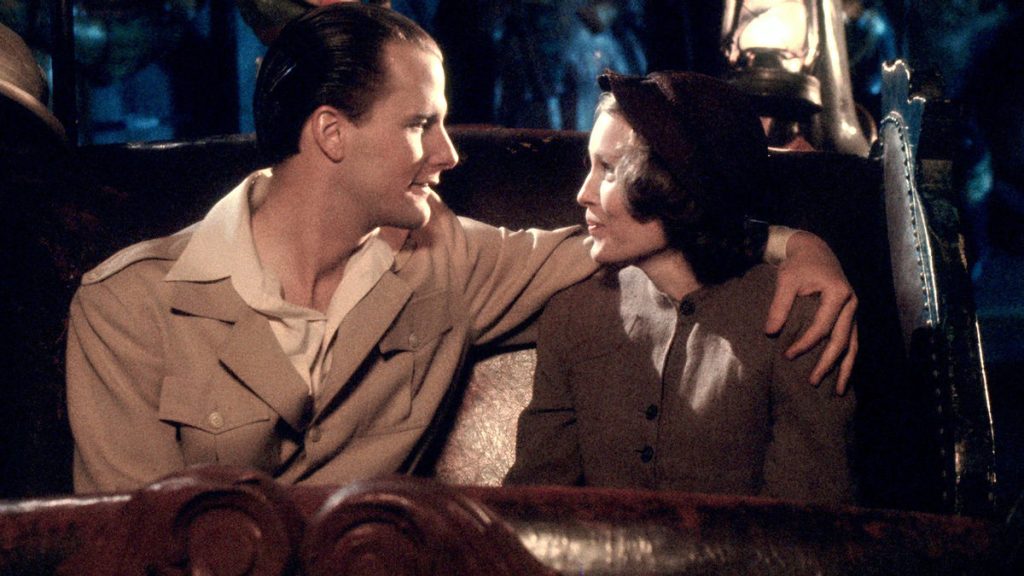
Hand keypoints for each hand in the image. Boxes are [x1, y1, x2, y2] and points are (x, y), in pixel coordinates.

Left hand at [765, 231, 857, 393]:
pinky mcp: (850, 314)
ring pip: (853, 344)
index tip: (788, 356)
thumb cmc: (798, 264)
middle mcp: (851, 303)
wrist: (814, 250)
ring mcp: (854, 310)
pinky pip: (852, 340)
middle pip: (842, 340)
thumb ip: (779, 305)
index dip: (805, 343)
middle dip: (828, 363)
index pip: (822, 327)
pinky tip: (843, 374)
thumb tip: (770, 332)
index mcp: (838, 294)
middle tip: (812, 382)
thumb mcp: (786, 280)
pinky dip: (848, 358)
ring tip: (839, 391)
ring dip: (845, 367)